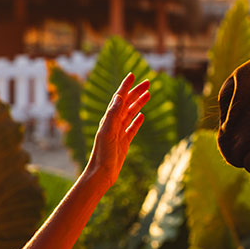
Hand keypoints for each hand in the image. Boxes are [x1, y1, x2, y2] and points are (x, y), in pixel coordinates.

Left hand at [85, 72, 149, 187]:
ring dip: (139, 103)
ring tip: (148, 94)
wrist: (101, 173)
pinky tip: (142, 116)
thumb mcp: (108, 131)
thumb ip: (113, 114)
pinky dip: (137, 120)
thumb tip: (119, 96)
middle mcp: (113, 123)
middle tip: (148, 82)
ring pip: (130, 113)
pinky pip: (132, 128)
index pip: (119, 97)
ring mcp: (119, 132)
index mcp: (109, 118)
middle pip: (127, 103)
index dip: (125, 86)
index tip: (132, 75)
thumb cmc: (103, 153)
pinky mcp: (124, 142)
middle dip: (136, 91)